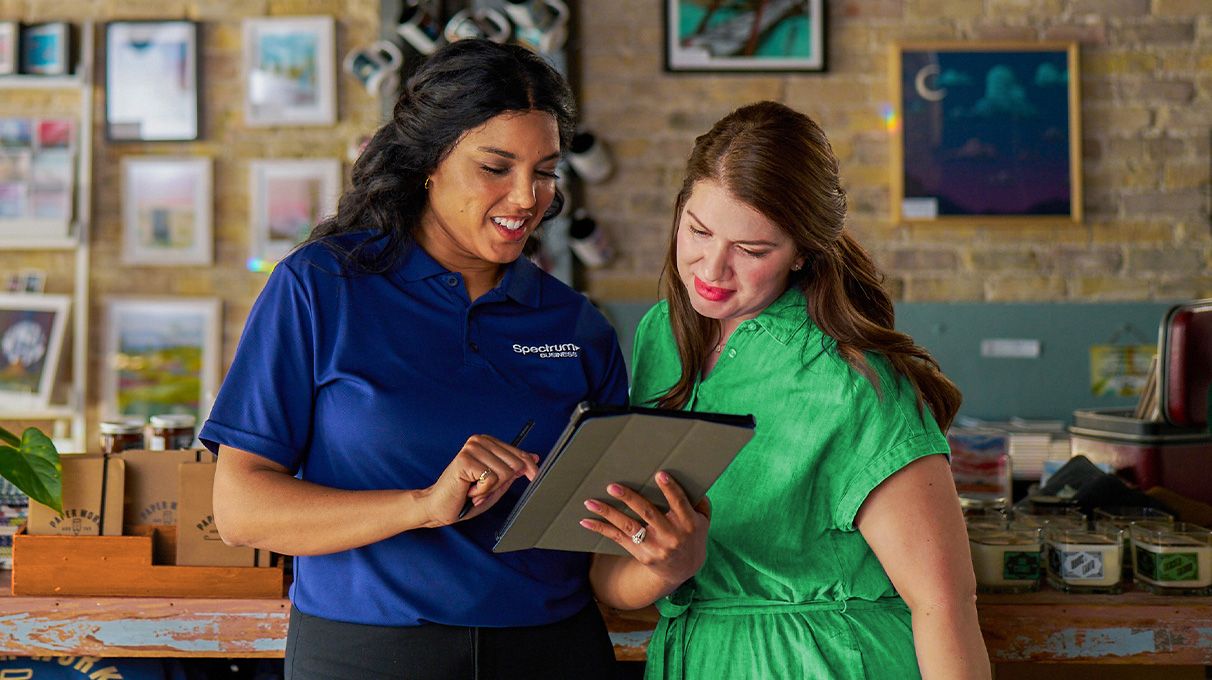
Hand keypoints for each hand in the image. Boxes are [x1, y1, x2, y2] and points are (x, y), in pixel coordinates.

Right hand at [421, 434, 539, 525]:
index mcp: (487, 443)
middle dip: (503, 484)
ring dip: (490, 489)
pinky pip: (491, 479)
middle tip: (484, 490)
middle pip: (515, 464)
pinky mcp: (465, 460)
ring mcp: (471, 449)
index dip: (529, 468)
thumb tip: (532, 459)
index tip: (534, 476)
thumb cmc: (464, 497)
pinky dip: (482, 491)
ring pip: (505, 473)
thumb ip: (511, 472)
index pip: (518, 453)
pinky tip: (469, 490)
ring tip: (474, 490)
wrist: (437, 507)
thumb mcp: (495, 485)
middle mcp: (479, 441)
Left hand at [579, 471, 710, 587]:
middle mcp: (671, 535)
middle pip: (648, 514)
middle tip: (612, 486)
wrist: (684, 570)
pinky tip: (586, 521)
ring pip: (629, 526)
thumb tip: (694, 482)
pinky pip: (618, 539)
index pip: (679, 504)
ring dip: (608, 513)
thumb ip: (700, 503)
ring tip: (591, 502)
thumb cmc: (691, 536)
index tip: (659, 474)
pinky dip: (601, 529)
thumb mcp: (703, 521)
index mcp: (689, 524)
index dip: (670, 489)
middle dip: (629, 498)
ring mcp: (655, 546)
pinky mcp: (641, 554)